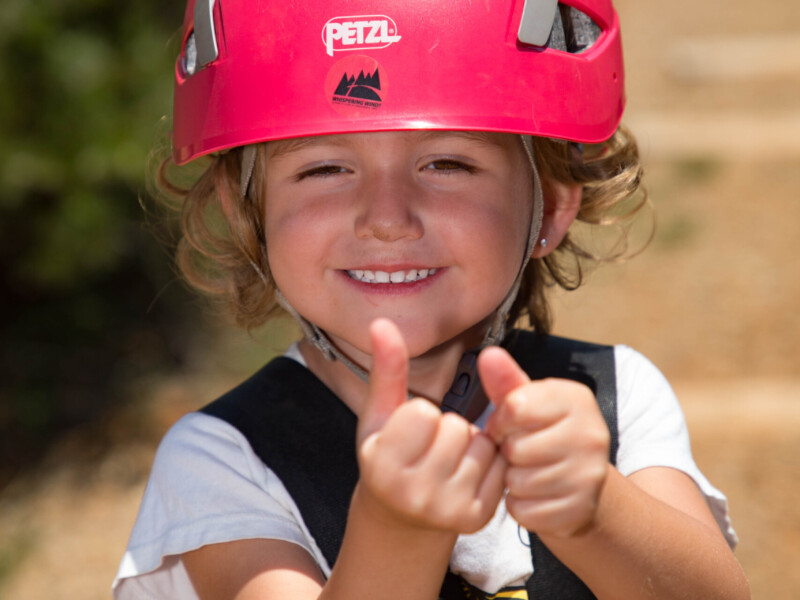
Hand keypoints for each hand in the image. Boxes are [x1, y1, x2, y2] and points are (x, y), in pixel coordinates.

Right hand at [356, 318, 505, 533]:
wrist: (401, 516)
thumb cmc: (388, 456)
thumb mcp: (379, 415)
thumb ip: (386, 369)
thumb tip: (381, 323)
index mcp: (383, 466)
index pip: (423, 413)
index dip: (419, 413)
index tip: (409, 432)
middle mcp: (414, 494)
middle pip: (456, 428)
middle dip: (447, 428)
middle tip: (429, 446)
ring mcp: (447, 509)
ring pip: (481, 445)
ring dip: (470, 444)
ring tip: (447, 459)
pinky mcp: (476, 517)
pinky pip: (499, 467)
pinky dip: (488, 463)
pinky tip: (465, 473)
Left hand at [479, 346, 609, 537]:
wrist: (582, 483)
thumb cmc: (545, 433)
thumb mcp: (528, 402)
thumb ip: (506, 380)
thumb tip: (488, 354)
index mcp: (576, 399)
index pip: (515, 407)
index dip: (500, 421)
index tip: (507, 425)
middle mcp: (591, 434)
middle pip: (516, 448)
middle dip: (508, 452)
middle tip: (520, 451)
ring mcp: (589, 475)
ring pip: (518, 481)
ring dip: (513, 480)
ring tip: (528, 471)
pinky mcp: (579, 510)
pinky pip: (524, 510)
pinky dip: (519, 506)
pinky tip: (534, 494)